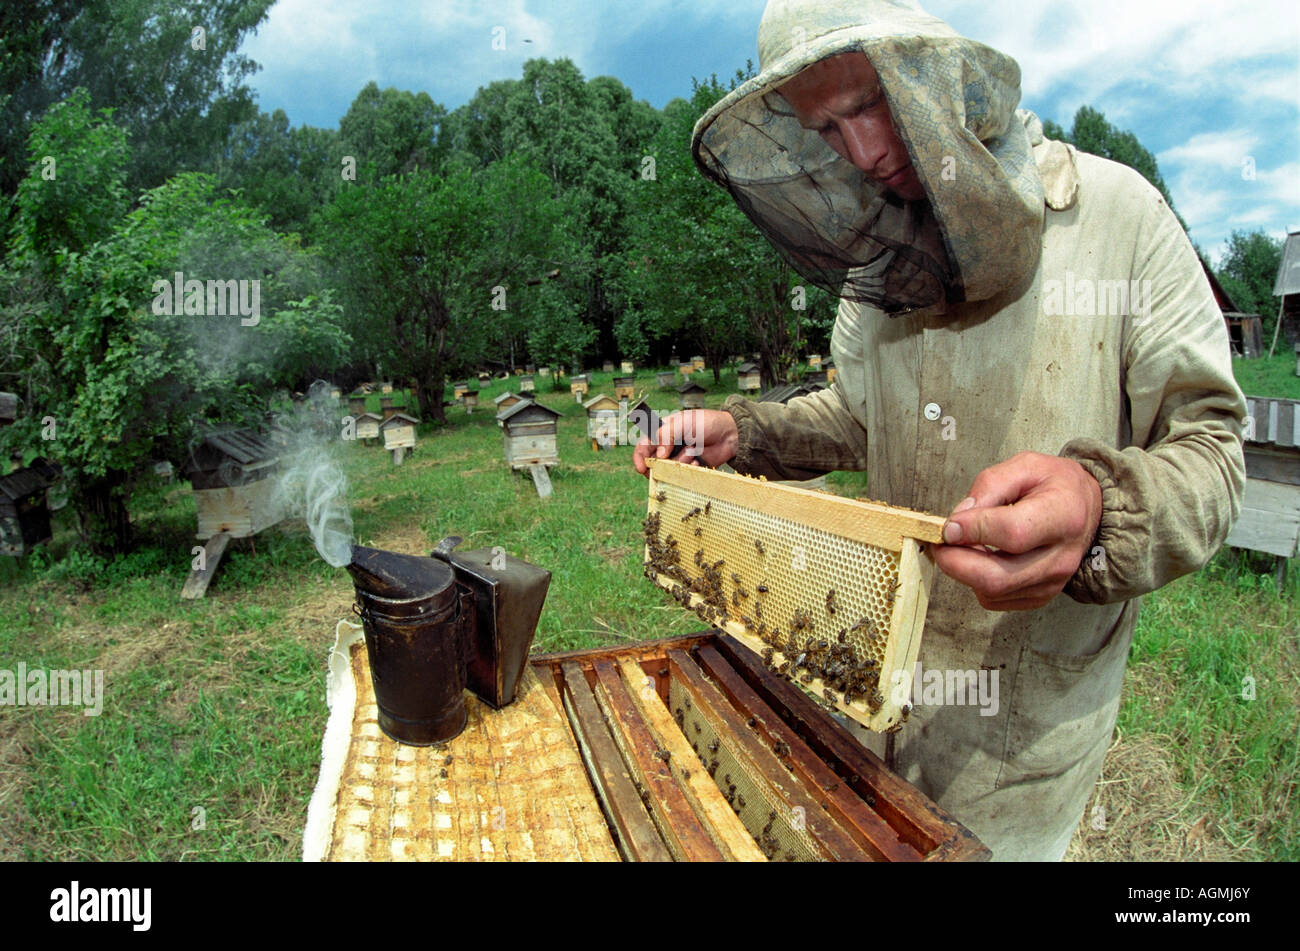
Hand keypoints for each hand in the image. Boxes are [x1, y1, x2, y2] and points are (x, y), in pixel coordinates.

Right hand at [633, 410, 738, 476]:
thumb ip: (668, 435)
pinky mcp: (689, 468)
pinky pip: (682, 475)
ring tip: (691, 454)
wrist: (730, 434)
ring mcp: (679, 458)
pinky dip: (688, 469)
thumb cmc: (707, 423)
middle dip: (659, 466)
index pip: (644, 445)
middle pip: (653, 462)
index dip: (640, 457)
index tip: (642, 468)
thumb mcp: (685, 423)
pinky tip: (697, 460)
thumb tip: (659, 455)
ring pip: (667, 470)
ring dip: (677, 465)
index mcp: (663, 432)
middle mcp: (668, 447)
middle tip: (669, 465)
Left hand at [933, 452, 1102, 610]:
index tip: (948, 526)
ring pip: (991, 592)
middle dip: (955, 562)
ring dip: (964, 570)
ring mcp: (1052, 582)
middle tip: (940, 543)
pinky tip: (979, 558)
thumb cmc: (1055, 485)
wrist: (1087, 510)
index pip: (1013, 533)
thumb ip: (989, 486)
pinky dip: (976, 581)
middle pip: (997, 577)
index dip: (973, 531)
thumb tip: (958, 521)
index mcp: (1063, 516)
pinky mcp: (1040, 596)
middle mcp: (1061, 557)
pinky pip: (995, 599)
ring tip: (962, 545)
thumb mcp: (1025, 466)